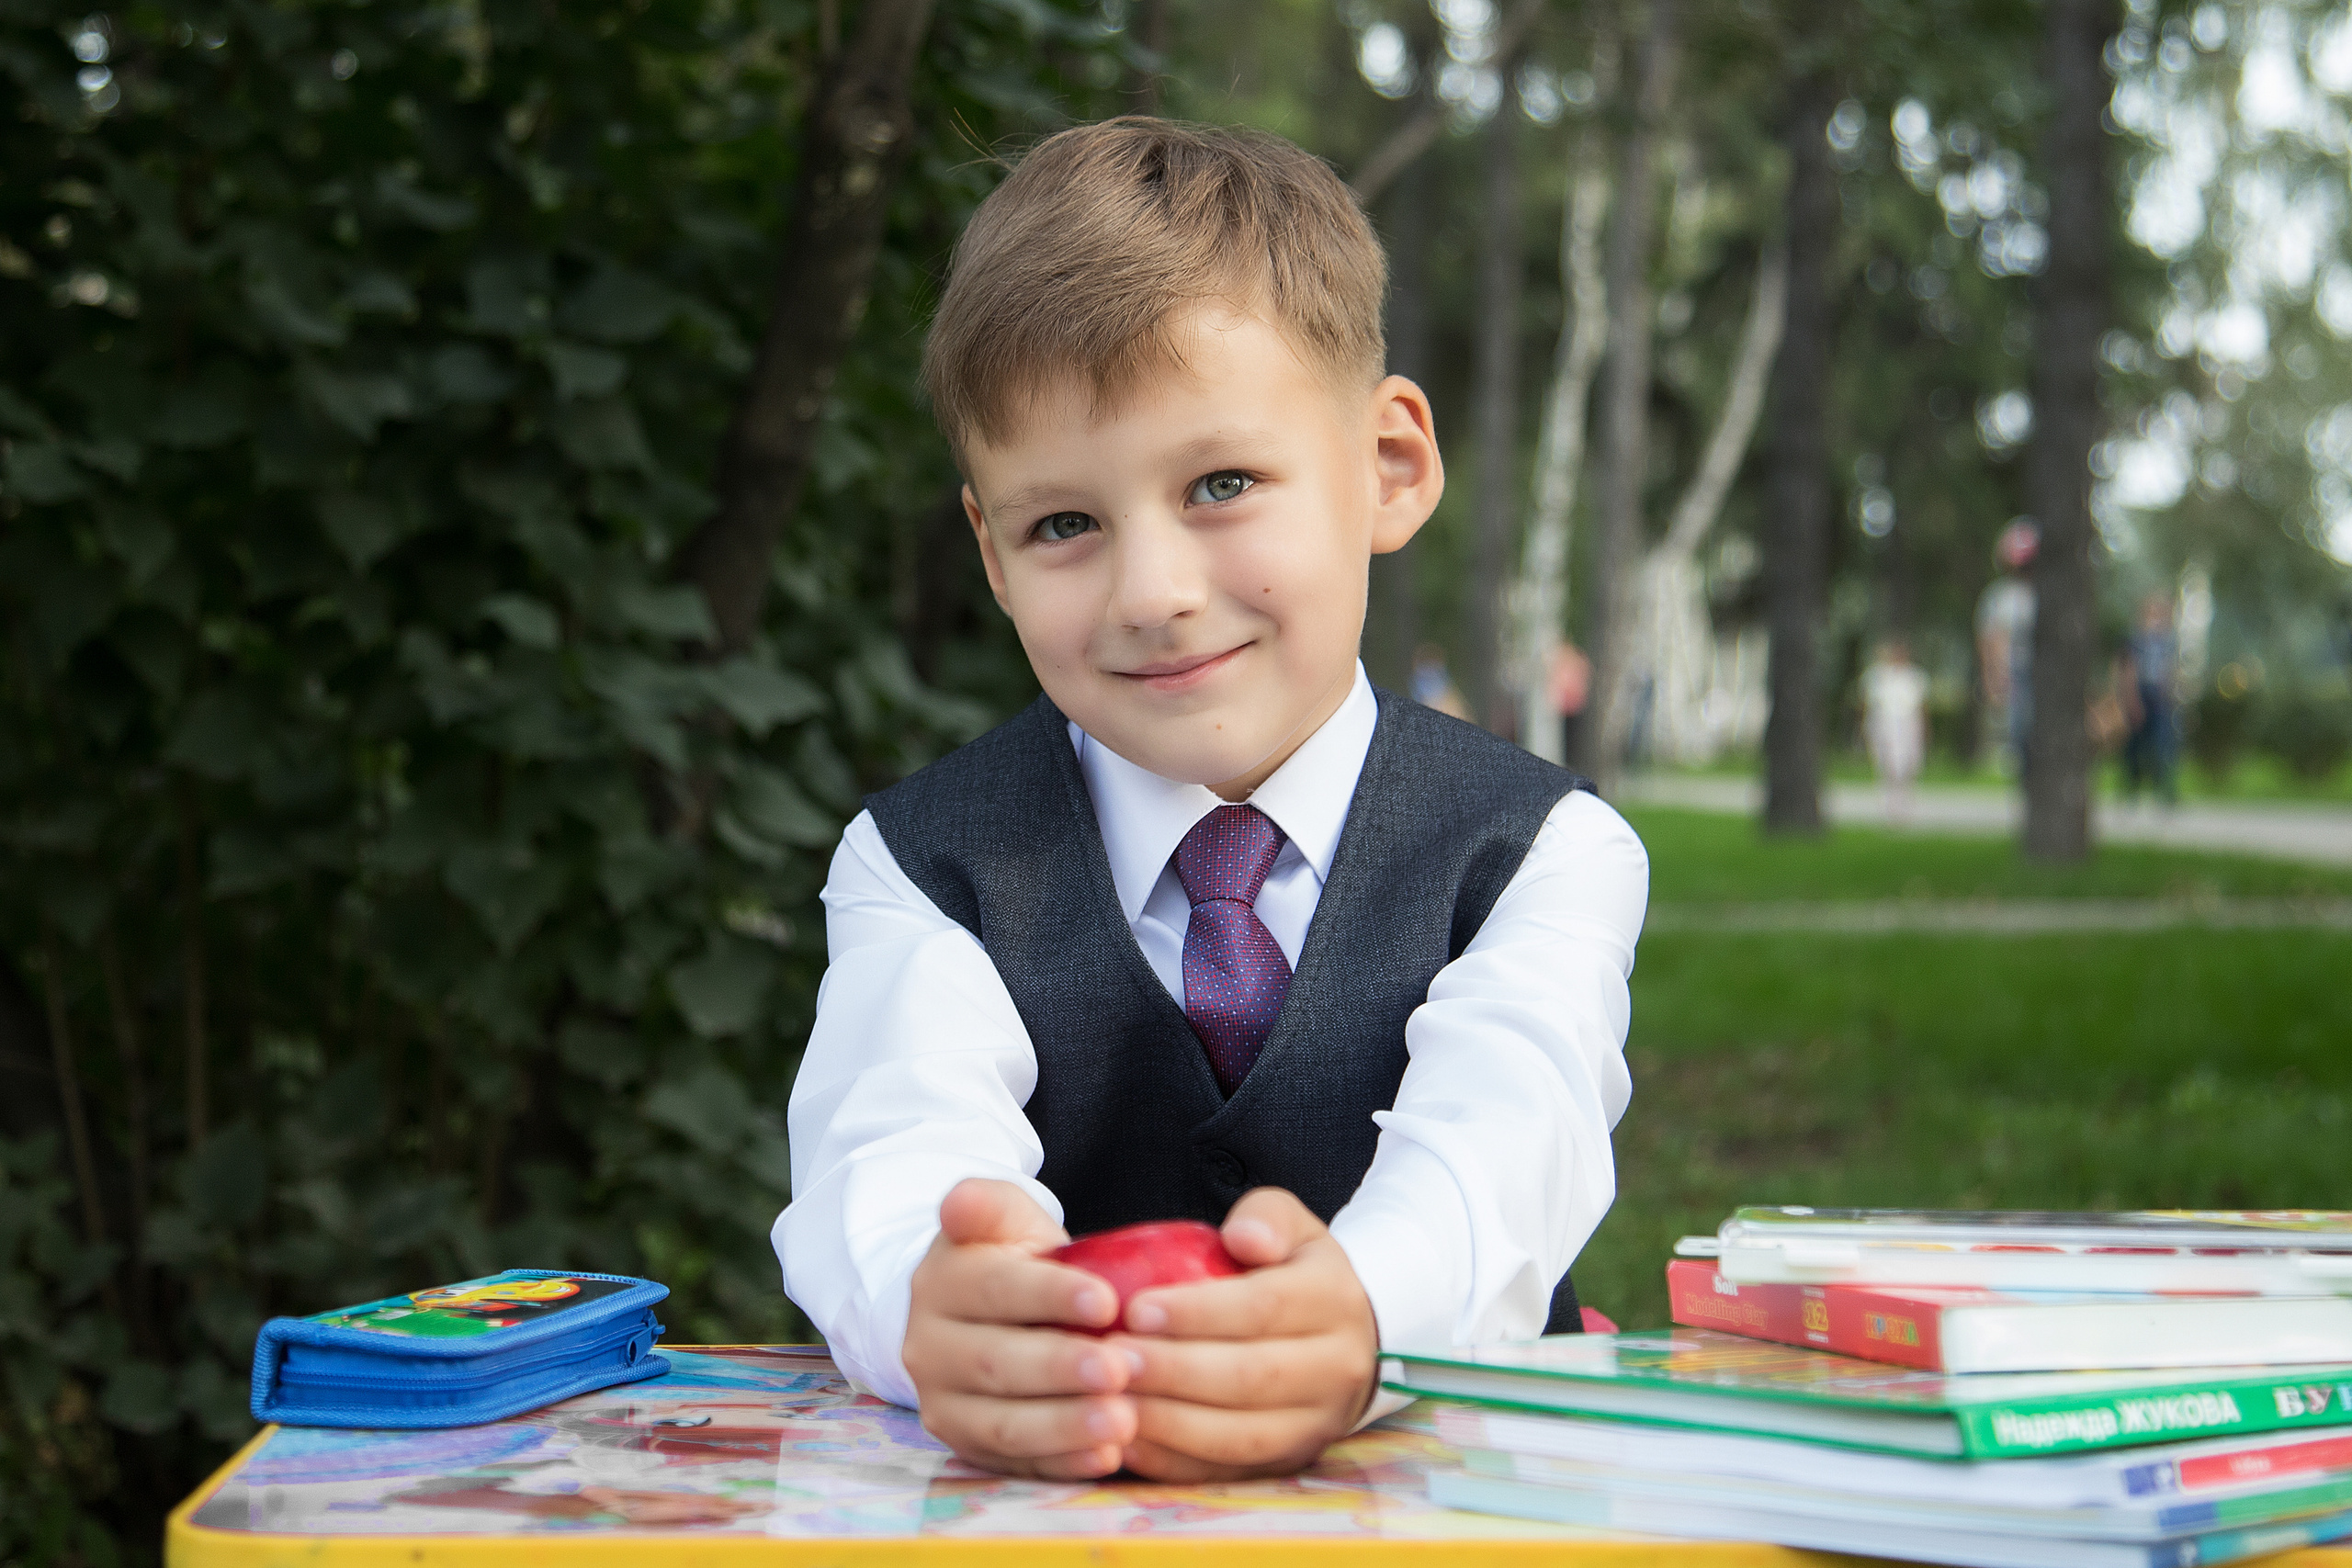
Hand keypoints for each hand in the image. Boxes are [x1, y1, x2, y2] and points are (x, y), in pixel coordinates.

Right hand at [902, 1178, 1140, 1478]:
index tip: (1106, 1301)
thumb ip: (988, 1204)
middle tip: (1119, 1369)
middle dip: (1061, 1367)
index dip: (1050, 1295)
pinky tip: (1106, 1457)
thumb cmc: (1011, 1260)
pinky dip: (1061, 1464)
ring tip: (1122, 1421)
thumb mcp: (1002, 1219)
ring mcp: (944, 1404)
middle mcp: (930, 1348)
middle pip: (997, 1362)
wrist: (982, 1315)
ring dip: (1065, 1425)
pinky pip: (1014, 1464)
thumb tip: (959, 1202)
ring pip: (1002, 1422)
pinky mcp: (967, 1447)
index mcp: (941, 1283)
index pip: (996, 1289)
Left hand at [1111, 1187, 1378, 1480]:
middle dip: (1175, 1372)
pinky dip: (1176, 1463)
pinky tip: (1127, 1443)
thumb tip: (1241, 1237)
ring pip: (1242, 1436)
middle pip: (1251, 1378)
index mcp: (1334, 1300)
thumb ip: (1266, 1217)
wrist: (1348, 1335)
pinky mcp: (1292, 1462)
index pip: (1265, 1307)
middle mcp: (1337, 1368)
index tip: (1136, 1309)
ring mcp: (1317, 1424)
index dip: (1199, 1312)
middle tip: (1111, 1359)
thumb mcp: (1291, 1226)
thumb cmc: (1294, 1272)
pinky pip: (1231, 1472)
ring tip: (1111, 1403)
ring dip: (1170, 1423)